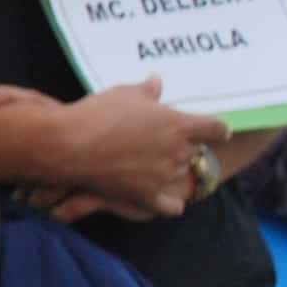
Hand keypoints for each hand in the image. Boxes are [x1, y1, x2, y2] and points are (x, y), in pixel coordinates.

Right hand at [47, 77, 233, 220]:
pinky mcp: (147, 195)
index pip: (217, 128)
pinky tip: (163, 196)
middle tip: (160, 139)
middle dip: (184, 145)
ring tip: (147, 160)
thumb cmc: (97, 114)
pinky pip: (171, 206)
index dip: (216, 128)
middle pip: (197, 150)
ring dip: (170, 167)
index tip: (212, 128)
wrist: (69, 145)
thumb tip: (157, 80)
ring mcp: (164, 175)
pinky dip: (169, 203)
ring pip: (180, 172)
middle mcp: (177, 150)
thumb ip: (148, 90)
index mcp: (178, 124)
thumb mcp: (124, 94)